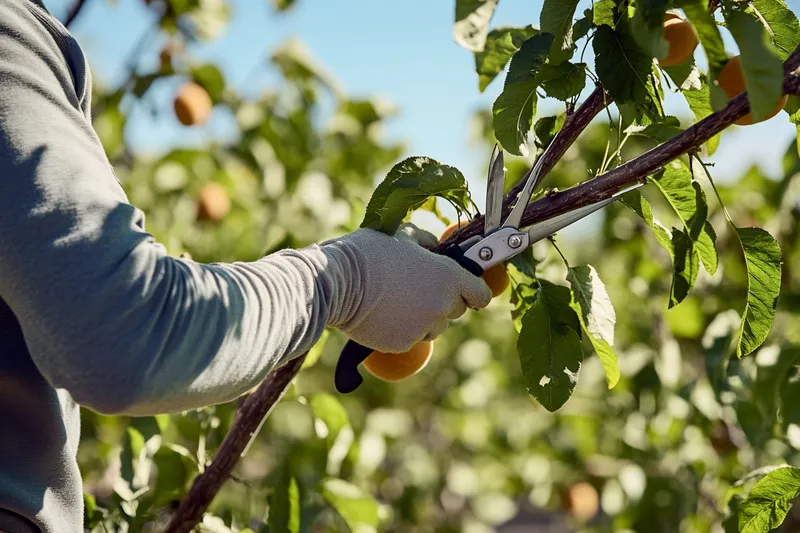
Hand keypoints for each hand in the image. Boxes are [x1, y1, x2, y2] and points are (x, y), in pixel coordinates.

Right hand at [322, 224, 491, 352]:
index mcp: (449, 277)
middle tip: (418, 287)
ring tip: (398, 300)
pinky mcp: (403, 344)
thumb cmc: (370, 252)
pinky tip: (384, 313)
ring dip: (424, 317)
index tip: (464, 288)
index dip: (473, 291)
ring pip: (434, 326)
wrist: (338, 281)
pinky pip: (412, 338)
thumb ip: (427, 243)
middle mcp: (442, 305)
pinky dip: (403, 329)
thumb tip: (434, 249)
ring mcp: (423, 328)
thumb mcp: (404, 235)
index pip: (481, 294)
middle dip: (444, 301)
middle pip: (456, 310)